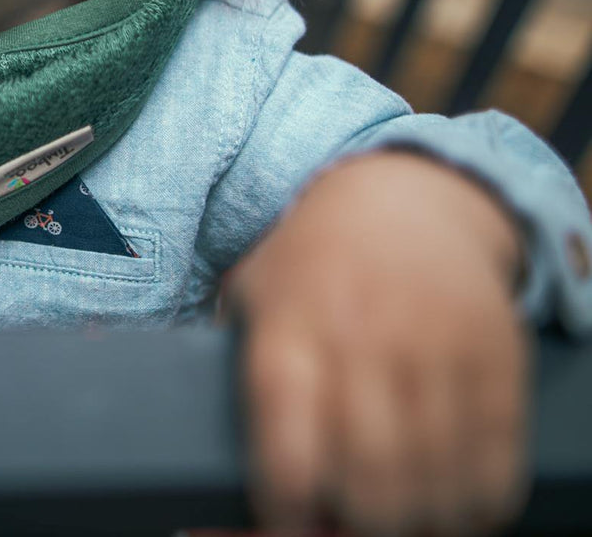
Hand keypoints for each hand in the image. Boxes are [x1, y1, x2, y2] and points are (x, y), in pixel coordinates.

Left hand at [224, 150, 529, 536]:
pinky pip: (495, 452)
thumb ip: (234, 364)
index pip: (285, 434)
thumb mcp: (254, 291)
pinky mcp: (494, 354)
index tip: (284, 524)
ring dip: (418, 522)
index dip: (284, 501)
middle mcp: (363, 333)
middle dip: (357, 523)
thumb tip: (205, 444)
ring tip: (401, 529)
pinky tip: (458, 512)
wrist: (408, 197)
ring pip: (433, 470)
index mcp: (291, 325)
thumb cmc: (313, 262)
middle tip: (348, 532)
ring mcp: (434, 343)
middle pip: (367, 467)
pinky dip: (479, 501)